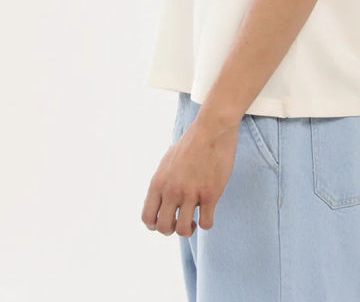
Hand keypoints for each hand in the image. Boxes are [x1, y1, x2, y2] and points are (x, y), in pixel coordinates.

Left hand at [141, 113, 239, 235]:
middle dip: (172, 229)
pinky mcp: (210, 194)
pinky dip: (206, 222)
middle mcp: (172, 190)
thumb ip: (161, 183)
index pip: (147, 217)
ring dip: (189, 230)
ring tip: (194, 220)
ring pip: (183, 231)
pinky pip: (206, 223)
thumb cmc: (191, 144)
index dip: (155, 225)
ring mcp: (191, 193)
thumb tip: (158, 203)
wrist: (212, 129)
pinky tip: (208, 211)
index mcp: (158, 182)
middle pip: (163, 228)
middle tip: (181, 221)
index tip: (167, 219)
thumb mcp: (167, 162)